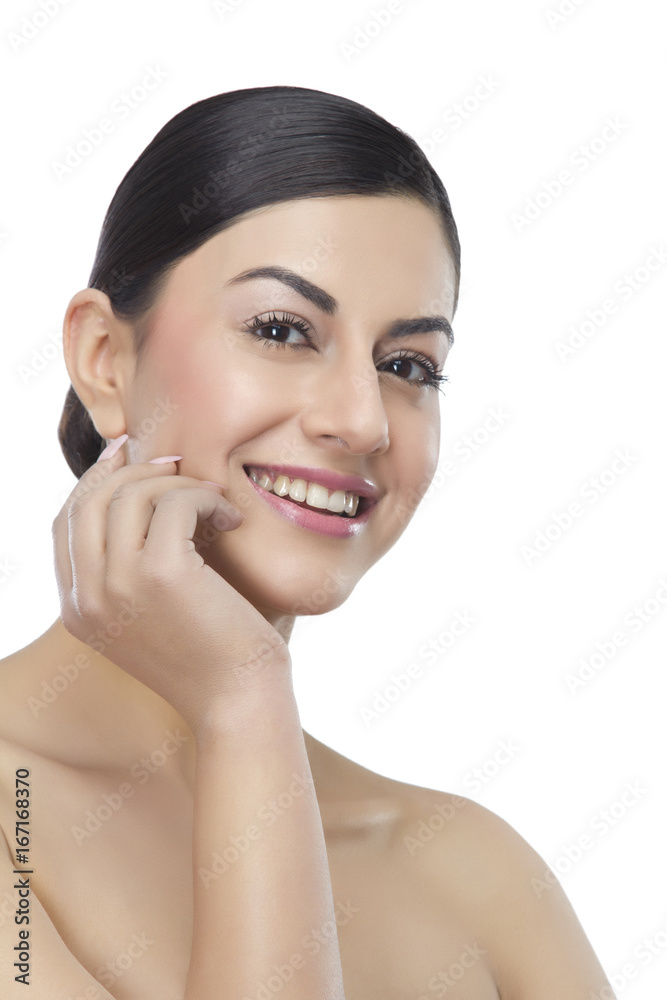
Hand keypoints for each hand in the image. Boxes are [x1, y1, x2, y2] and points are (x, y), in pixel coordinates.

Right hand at [52, 441, 290, 732]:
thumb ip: (129, 567)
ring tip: (213, 501)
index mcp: (77, 610)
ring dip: (178, 484)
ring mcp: (118, 585)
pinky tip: (229, 519)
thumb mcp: (151, 613)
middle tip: (177, 465)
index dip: (95, 482)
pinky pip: (173, 503)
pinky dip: (204, 498)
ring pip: (131, 495)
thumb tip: (136, 490)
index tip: (127, 456)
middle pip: (90, 501)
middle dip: (134, 471)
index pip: (66, 524)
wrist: (239, 702)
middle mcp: (86, 598)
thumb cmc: (209, 654)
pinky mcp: (161, 574)